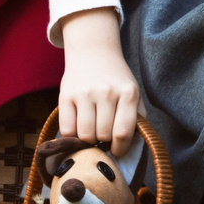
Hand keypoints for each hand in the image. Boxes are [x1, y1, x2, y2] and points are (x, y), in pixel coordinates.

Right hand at [57, 10, 139, 152]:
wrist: (93, 53)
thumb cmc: (116, 79)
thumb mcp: (133, 93)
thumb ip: (137, 118)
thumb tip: (129, 147)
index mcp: (128, 93)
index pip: (123, 133)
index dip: (120, 148)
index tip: (117, 150)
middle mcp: (106, 92)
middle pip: (103, 136)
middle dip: (104, 141)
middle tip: (103, 135)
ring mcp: (85, 93)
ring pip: (85, 135)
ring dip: (88, 139)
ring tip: (92, 130)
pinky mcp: (66, 95)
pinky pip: (67, 129)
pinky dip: (72, 135)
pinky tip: (78, 126)